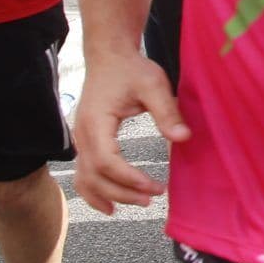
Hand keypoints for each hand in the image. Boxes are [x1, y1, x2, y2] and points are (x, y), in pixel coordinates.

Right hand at [71, 52, 188, 214]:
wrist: (109, 57)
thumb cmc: (131, 69)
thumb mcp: (153, 84)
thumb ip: (166, 111)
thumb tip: (183, 138)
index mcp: (96, 121)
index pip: (106, 159)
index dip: (128, 177)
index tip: (153, 186)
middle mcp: (82, 134)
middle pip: (94, 174)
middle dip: (122, 191)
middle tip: (152, 198)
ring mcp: (80, 139)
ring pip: (85, 178)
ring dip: (107, 196)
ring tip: (138, 204)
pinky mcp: (86, 142)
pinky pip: (83, 173)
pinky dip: (94, 192)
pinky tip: (111, 205)